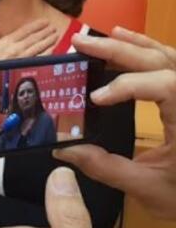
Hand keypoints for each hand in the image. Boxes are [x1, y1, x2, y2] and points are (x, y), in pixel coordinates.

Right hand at [0, 19, 58, 61]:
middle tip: (53, 27)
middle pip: (34, 38)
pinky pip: (40, 58)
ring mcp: (22, 58)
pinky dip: (48, 53)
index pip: (24, 31)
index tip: (44, 21)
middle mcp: (16, 48)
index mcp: (5, 42)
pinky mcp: (25, 67)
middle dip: (45, 32)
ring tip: (56, 35)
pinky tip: (53, 49)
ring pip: (38, 47)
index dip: (35, 26)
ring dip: (48, 40)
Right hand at [55, 27, 175, 219]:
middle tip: (79, 44)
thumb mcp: (150, 188)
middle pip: (159, 60)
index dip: (127, 86)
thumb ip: (106, 167)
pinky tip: (126, 39)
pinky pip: (170, 63)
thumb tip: (62, 150)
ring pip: (166, 55)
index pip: (163, 85)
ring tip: (98, 38)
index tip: (96, 99)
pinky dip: (147, 48)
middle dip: (117, 49)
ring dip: (130, 45)